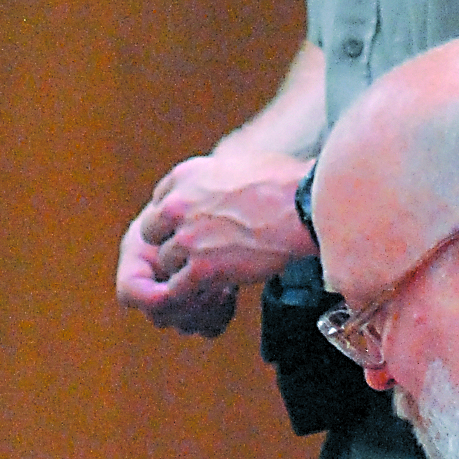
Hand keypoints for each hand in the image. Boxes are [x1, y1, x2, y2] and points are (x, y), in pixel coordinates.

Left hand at [115, 147, 314, 334]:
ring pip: (166, 262)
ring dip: (186, 268)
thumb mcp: (236, 165)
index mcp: (185, 176)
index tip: (195, 227)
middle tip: (202, 251)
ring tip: (215, 268)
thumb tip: (215, 189)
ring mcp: (187, 238)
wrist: (305, 209)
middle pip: (153, 234)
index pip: (159, 203)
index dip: (177, 220)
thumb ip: (212, 180)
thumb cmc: (285, 184)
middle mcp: (178, 205)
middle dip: (174, 243)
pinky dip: (191, 293)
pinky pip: (177, 289)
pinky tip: (212, 288)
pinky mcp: (202, 269)